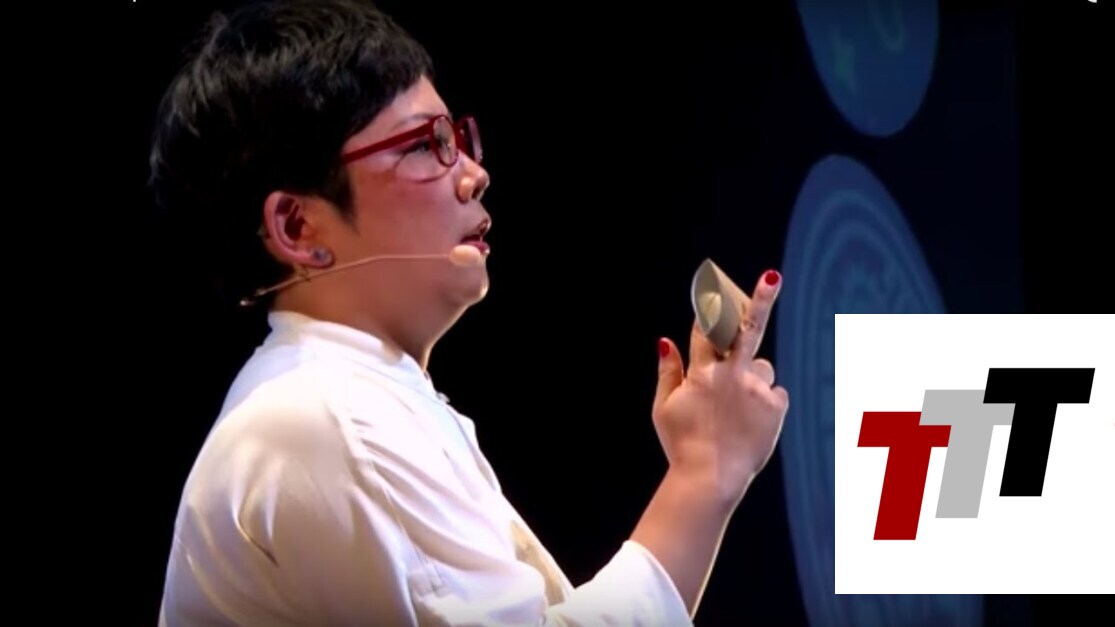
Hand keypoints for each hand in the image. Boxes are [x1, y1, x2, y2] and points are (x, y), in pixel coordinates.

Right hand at [651, 269, 789, 505]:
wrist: (710, 479)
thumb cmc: (681, 444)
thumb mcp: (663, 408)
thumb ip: (667, 372)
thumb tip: (665, 339)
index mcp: (701, 373)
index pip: (706, 329)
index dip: (708, 306)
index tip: (714, 285)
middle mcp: (730, 375)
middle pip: (747, 328)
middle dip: (759, 300)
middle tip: (772, 276)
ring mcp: (755, 390)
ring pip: (763, 368)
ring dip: (753, 378)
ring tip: (738, 410)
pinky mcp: (775, 407)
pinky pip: (775, 394)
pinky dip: (766, 403)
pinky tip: (751, 424)